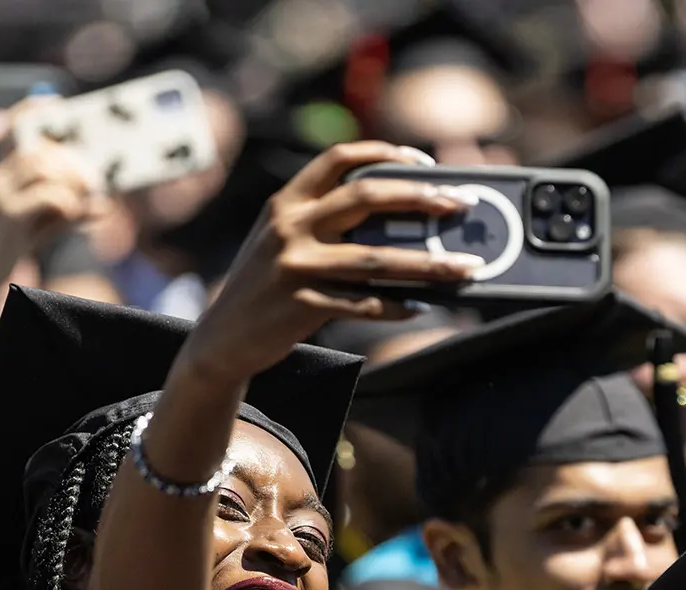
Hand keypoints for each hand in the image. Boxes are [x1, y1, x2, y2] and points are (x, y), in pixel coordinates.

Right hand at [0, 141, 96, 253]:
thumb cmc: (14, 249)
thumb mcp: (47, 226)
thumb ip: (73, 213)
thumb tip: (106, 206)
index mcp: (0, 177)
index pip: (36, 151)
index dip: (65, 157)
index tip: (86, 176)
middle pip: (40, 156)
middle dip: (70, 167)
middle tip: (92, 186)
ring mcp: (0, 196)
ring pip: (42, 170)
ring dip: (68, 182)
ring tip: (79, 203)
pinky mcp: (9, 215)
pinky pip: (45, 196)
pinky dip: (66, 201)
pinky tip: (73, 214)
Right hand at [179, 141, 479, 386]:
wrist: (220, 340)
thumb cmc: (264, 286)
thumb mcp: (281, 241)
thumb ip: (324, 222)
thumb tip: (402, 224)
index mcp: (286, 202)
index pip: (339, 159)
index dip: (385, 153)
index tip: (424, 162)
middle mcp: (289, 227)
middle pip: (366, 198)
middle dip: (420, 198)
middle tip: (459, 204)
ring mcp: (294, 267)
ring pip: (375, 259)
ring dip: (428, 264)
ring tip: (465, 267)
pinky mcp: (300, 306)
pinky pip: (362, 304)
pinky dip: (397, 306)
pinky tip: (422, 306)